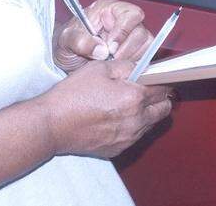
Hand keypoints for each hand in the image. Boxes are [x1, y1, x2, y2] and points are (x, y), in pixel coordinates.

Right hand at [36, 59, 172, 158]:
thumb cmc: (72, 94)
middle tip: (147, 90)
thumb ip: (127, 66)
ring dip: (147, 113)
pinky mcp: (118, 149)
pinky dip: (132, 127)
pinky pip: (135, 136)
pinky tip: (115, 118)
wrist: (51, 125)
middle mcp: (135, 120)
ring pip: (151, 124)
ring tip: (127, 104)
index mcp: (134, 98)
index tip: (157, 77)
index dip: (162, 80)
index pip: (164, 88)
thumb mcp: (99, 69)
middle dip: (160, 98)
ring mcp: (128, 138)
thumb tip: (143, 67)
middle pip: (164, 109)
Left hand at [54, 0, 153, 71]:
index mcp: (109, 10)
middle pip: (141, 32)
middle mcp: (123, 21)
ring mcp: (131, 37)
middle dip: (126, 49)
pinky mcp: (134, 52)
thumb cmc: (68, 42)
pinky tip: (118, 69)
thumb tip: (101, 50)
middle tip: (110, 59)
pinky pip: (144, 59)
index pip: (131, 14)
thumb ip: (81, 42)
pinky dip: (133, 66)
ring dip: (130, 59)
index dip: (124, 30)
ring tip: (111, 65)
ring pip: (146, 47)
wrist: (65, 58)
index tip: (111, 47)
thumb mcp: (67, 40)